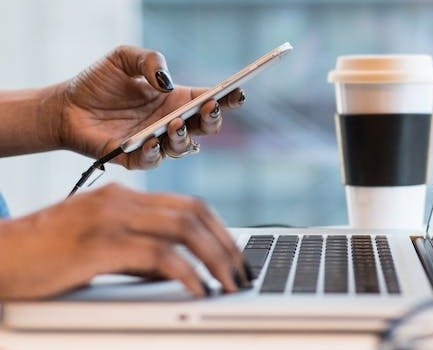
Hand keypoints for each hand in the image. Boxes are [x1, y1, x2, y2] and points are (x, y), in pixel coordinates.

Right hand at [0, 184, 251, 299]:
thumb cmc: (42, 257)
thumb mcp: (99, 246)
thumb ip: (139, 252)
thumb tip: (179, 271)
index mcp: (122, 197)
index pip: (188, 204)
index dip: (219, 229)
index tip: (235, 255)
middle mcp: (120, 201)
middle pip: (194, 213)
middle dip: (226, 245)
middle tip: (241, 272)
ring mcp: (110, 219)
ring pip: (184, 229)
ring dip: (215, 258)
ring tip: (229, 283)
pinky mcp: (99, 244)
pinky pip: (159, 255)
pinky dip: (187, 273)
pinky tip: (198, 289)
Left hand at [52, 45, 245, 168]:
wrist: (65, 106)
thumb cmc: (98, 83)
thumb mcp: (123, 58)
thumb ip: (149, 60)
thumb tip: (166, 81)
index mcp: (176, 100)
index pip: (210, 100)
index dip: (228, 98)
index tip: (238, 92)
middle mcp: (171, 123)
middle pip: (206, 127)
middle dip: (213, 119)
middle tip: (209, 108)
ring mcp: (156, 142)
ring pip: (184, 147)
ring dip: (184, 137)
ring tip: (174, 123)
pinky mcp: (135, 158)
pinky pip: (153, 160)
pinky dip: (155, 152)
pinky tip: (151, 139)